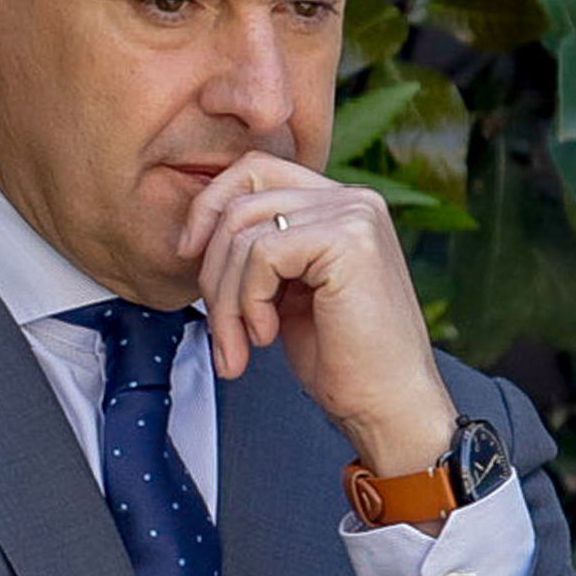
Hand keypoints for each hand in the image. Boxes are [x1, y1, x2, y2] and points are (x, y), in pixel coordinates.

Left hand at [180, 153, 457, 480]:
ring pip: (243, 233)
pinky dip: (248, 302)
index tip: (188, 256)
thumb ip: (256, 249)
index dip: (209, 208)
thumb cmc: (340, 357)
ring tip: (240, 344)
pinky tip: (268, 334)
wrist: (387, 404)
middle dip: (211, 269)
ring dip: (225, 300)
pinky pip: (261, 254)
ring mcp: (354, 214)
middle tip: (219, 328)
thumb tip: (194, 231)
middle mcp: (351, 198)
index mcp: (337, 203)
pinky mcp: (349, 239)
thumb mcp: (286, 289)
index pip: (252, 171)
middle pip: (240, 201)